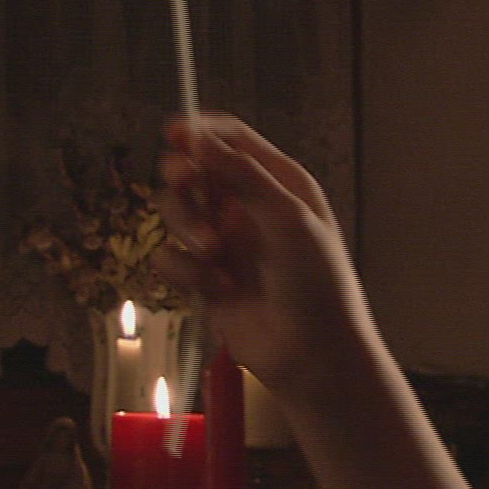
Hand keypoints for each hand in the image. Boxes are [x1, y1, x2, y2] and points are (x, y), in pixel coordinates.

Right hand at [154, 114, 371, 399]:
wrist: (314, 356)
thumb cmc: (317, 283)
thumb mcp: (287, 217)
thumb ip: (243, 174)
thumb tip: (199, 137)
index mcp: (278, 183)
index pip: (232, 139)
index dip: (201, 131)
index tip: (174, 133)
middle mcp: (248, 207)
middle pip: (194, 172)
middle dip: (184, 178)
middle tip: (183, 181)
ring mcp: (225, 243)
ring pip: (176, 214)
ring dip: (187, 228)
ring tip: (212, 253)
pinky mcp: (204, 278)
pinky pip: (171, 259)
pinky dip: (187, 271)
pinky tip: (218, 289)